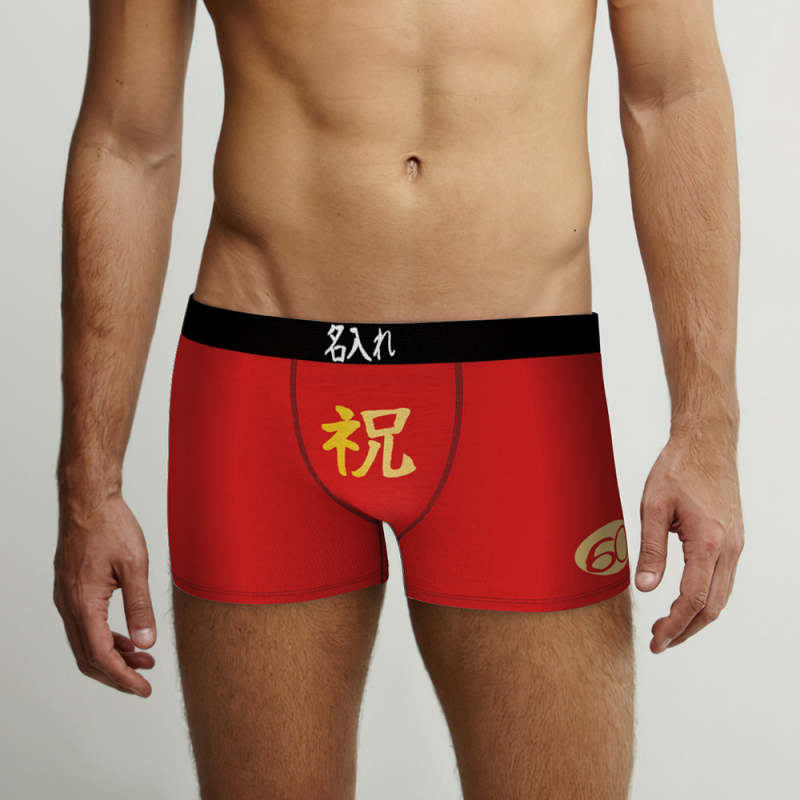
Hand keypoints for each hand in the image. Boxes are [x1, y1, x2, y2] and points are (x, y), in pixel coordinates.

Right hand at [53, 491, 155, 695]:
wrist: (89, 502)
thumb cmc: (111, 527)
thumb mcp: (135, 567)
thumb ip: (140, 607)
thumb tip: (146, 643)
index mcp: (84, 603)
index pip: (101, 655)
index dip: (122, 677)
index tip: (143, 689)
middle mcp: (69, 605)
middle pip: (89, 657)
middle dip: (117, 673)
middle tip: (144, 681)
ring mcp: (67, 598)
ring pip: (86, 643)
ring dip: (113, 656)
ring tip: (143, 659)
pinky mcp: (72, 590)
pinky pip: (85, 626)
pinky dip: (106, 638)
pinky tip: (127, 638)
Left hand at [636, 429, 743, 652]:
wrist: (707, 442)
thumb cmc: (678, 469)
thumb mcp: (653, 507)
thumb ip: (651, 550)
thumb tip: (646, 588)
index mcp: (710, 542)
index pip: (693, 599)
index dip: (674, 625)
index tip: (656, 641)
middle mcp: (730, 548)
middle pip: (713, 606)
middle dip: (685, 629)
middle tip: (658, 642)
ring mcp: (736, 544)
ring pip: (721, 596)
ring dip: (695, 616)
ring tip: (666, 626)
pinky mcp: (734, 539)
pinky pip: (723, 580)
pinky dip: (705, 598)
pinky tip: (683, 599)